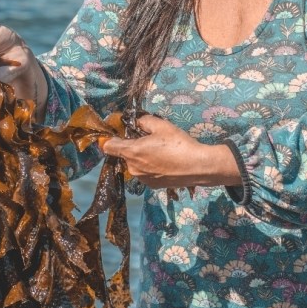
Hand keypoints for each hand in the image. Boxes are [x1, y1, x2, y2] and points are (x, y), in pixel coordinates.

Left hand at [101, 115, 241, 188]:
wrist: (197, 166)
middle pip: (125, 155)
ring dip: (142, 158)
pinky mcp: (153, 186)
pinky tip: (166, 162)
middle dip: (133, 147)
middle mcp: (133, 168)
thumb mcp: (161, 125)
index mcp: (132, 152)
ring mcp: (143, 179)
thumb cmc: (178, 144)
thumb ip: (144, 121)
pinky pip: (145, 173)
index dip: (111, 139)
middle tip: (151, 140)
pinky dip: (151, 167)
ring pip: (136, 164)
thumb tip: (138, 122)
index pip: (109, 147)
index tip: (118, 133)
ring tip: (161, 152)